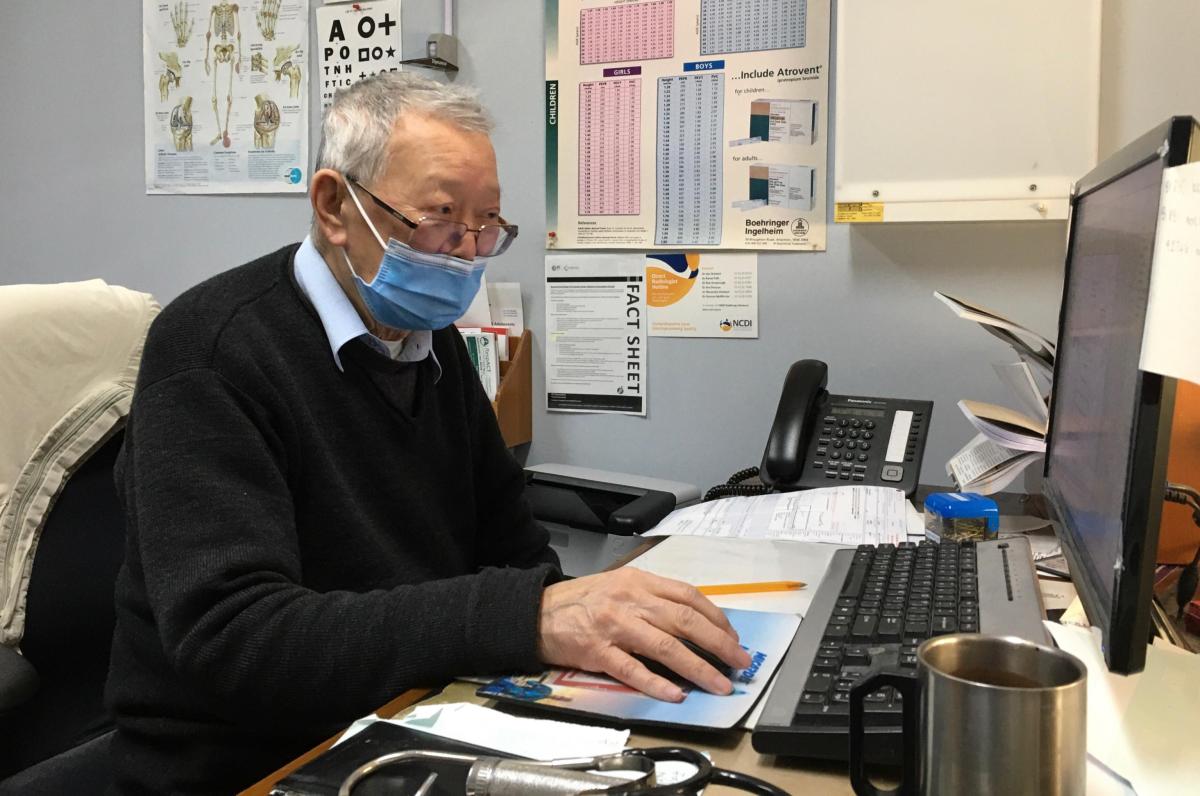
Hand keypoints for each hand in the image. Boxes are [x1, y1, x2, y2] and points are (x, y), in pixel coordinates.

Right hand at [537, 567, 753, 701]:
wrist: (537, 613)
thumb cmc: (581, 602)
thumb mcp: (620, 586)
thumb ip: (653, 599)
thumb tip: (693, 622)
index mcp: (639, 582)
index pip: (688, 597)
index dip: (716, 618)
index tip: (734, 637)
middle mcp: (630, 600)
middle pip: (685, 621)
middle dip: (719, 643)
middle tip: (740, 661)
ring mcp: (614, 626)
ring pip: (666, 646)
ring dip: (698, 668)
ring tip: (719, 684)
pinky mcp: (598, 651)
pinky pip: (632, 670)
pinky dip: (656, 683)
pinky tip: (676, 694)